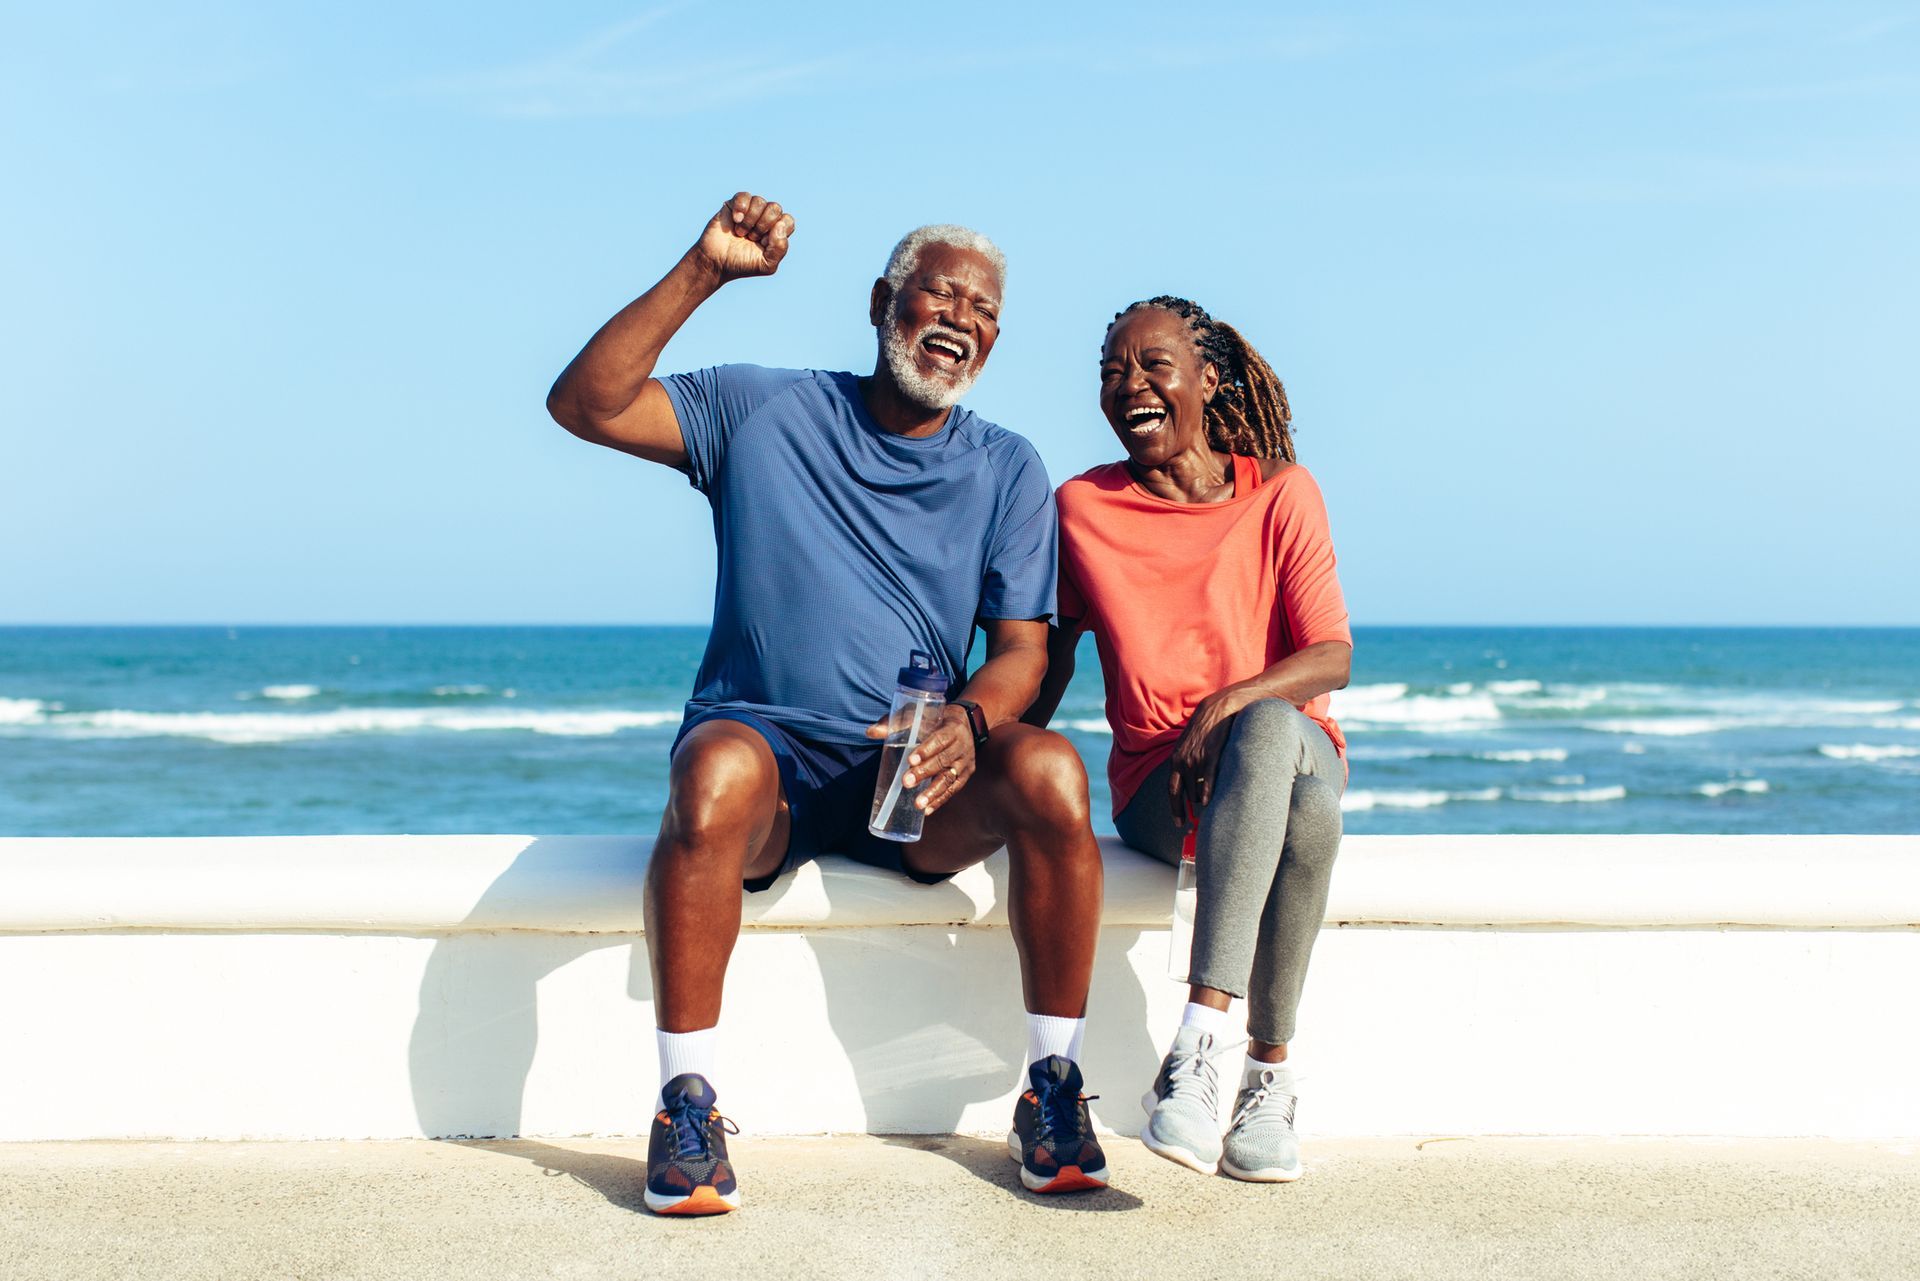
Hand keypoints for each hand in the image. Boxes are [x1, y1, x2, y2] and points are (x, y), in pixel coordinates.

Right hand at [693, 192, 794, 282]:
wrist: (716, 262)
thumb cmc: (741, 264)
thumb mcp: (767, 265)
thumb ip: (780, 248)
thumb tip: (780, 225)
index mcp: (775, 232)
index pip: (788, 220)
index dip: (778, 231)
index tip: (765, 243)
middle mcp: (764, 219)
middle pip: (775, 208)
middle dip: (763, 225)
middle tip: (752, 238)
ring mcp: (749, 211)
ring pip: (760, 201)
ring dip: (750, 220)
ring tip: (741, 233)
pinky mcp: (734, 205)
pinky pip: (744, 196)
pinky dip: (741, 207)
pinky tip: (736, 220)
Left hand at [866, 705, 977, 818]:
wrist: (966, 723)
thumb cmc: (935, 718)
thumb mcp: (919, 714)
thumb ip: (896, 723)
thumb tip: (870, 732)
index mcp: (952, 728)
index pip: (940, 739)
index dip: (926, 750)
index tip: (910, 760)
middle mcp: (962, 746)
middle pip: (944, 761)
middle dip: (925, 773)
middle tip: (906, 782)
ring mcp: (964, 762)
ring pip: (949, 779)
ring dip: (933, 793)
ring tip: (918, 805)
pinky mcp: (965, 775)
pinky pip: (953, 790)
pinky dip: (939, 800)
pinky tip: (926, 810)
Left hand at [1168, 686, 1256, 823]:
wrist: (1217, 710)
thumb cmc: (1203, 730)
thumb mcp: (1188, 746)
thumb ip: (1185, 764)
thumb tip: (1189, 785)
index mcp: (1175, 760)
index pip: (1172, 790)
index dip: (1174, 808)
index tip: (1178, 823)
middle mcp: (1183, 761)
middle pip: (1185, 793)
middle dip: (1189, 808)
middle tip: (1194, 822)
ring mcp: (1196, 758)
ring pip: (1196, 788)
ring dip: (1200, 801)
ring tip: (1207, 809)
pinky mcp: (1211, 754)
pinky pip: (1208, 778)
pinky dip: (1206, 791)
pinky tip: (1207, 801)